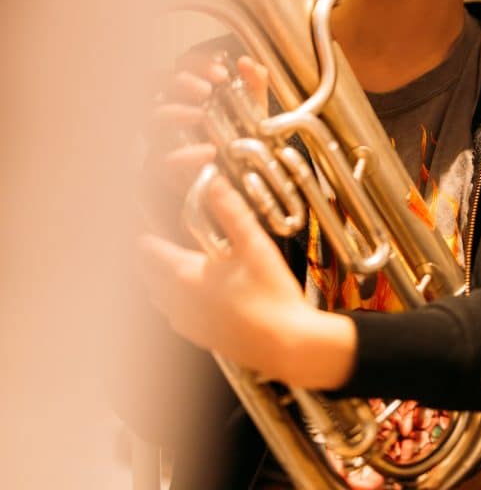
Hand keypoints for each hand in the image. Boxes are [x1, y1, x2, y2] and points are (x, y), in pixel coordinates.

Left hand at [138, 174, 356, 387]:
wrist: (289, 344)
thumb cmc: (272, 296)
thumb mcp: (255, 244)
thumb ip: (231, 211)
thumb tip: (215, 184)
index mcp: (185, 275)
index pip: (147, 252)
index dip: (144, 236)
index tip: (145, 226)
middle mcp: (179, 302)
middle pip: (146, 276)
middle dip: (146, 258)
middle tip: (153, 243)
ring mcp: (189, 323)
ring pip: (158, 299)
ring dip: (157, 281)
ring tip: (168, 267)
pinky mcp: (202, 339)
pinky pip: (174, 318)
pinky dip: (173, 303)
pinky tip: (191, 297)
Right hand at [141, 49, 267, 233]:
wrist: (232, 182)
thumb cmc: (238, 137)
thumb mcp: (253, 109)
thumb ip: (253, 84)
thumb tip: (248, 63)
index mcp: (191, 90)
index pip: (183, 65)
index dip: (198, 64)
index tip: (222, 72)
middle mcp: (171, 108)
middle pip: (159, 83)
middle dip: (182, 81)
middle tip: (206, 90)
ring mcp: (162, 136)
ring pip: (153, 117)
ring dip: (175, 112)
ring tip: (200, 115)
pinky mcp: (161, 165)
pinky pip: (161, 158)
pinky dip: (183, 154)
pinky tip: (207, 152)